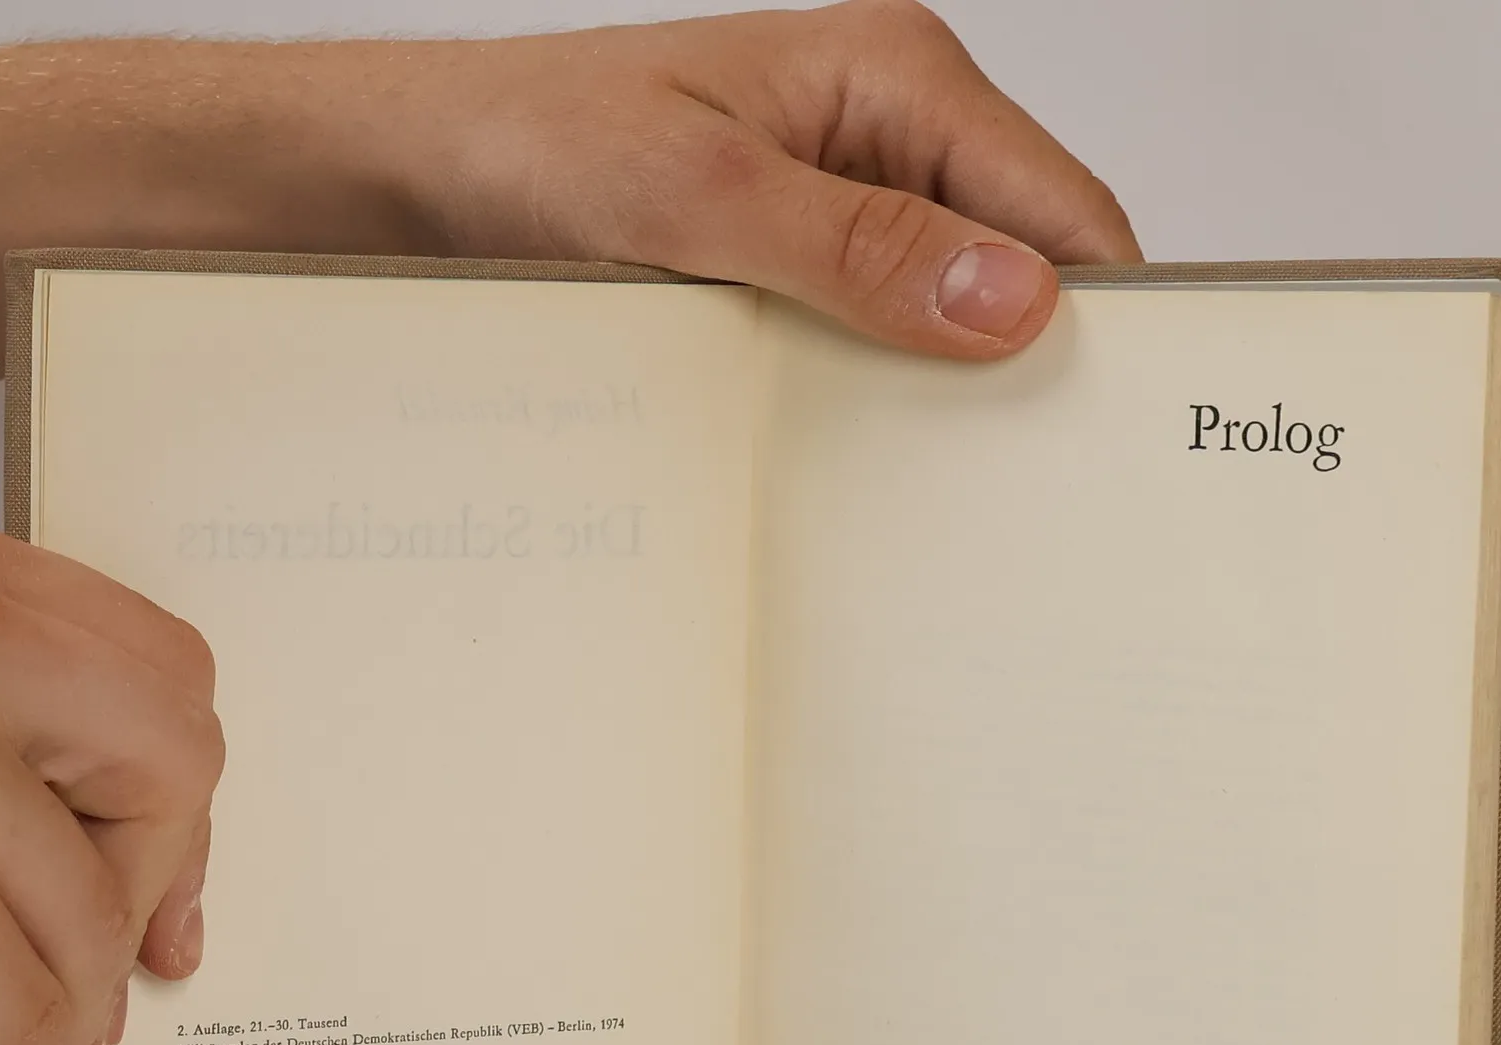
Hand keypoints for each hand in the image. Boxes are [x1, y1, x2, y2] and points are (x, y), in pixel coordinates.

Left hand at [0, 4, 1137, 413]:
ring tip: (944, 508)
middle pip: (1019, 274)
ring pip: (944, 326)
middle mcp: (876, 144)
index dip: (1102, 321)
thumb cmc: (514, 149)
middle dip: (1029, 377)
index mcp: (893, 81)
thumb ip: (852, 246)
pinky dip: (873, 416)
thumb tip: (1013, 299)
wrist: (385, 185)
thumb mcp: (689, 196)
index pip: (1064, 213)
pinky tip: (856, 481)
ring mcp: (829, 220)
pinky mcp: (778, 282)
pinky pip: (865, 355)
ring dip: (942, 407)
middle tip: (1027, 501)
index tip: (1114, 439)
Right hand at [0, 506, 222, 1044]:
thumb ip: (13, 767)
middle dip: (143, 892)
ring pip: (98, 923)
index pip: (164, 676)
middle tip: (82, 973)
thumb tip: (162, 917)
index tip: (150, 881)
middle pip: (176, 767)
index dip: (173, 802)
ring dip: (48, 1025)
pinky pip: (30, 1025)